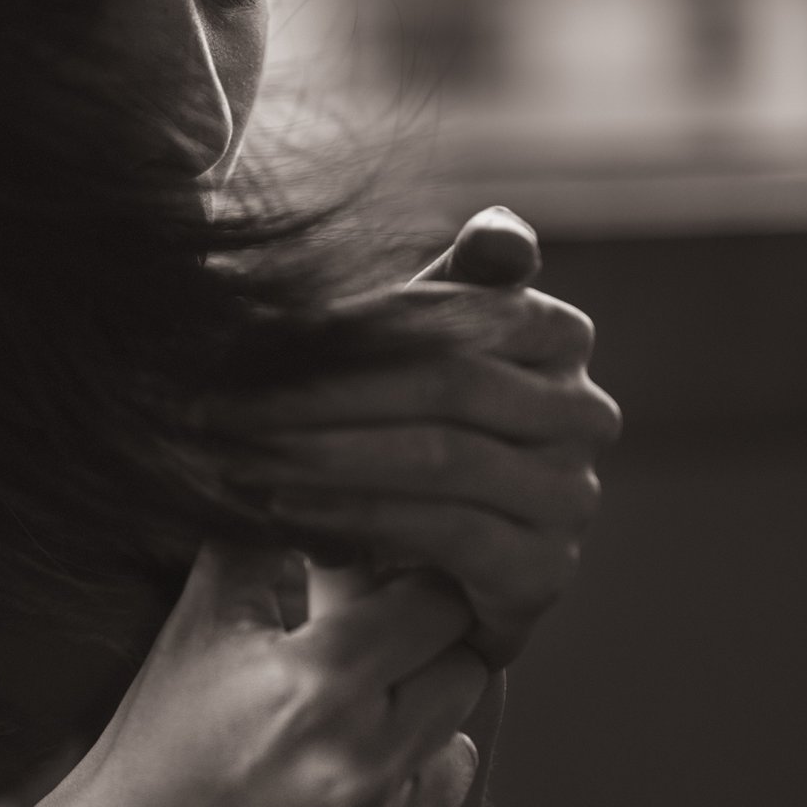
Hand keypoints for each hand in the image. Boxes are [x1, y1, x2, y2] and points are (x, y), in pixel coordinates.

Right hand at [31, 538, 488, 806]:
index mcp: (319, 681)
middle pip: (464, 673)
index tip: (380, 602)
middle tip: (360, 674)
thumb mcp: (200, 623)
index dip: (410, 593)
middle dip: (417, 662)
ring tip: (340, 749)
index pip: (441, 602)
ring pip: (461, 756)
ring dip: (417, 744)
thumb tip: (326, 484)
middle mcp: (364, 764)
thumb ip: (266, 541)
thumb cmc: (160, 739)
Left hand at [214, 208, 622, 668]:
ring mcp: (570, 496)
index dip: (360, 322)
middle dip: (323, 391)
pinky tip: (278, 507)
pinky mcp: (544, 571)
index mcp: (559, 335)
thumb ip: (444, 287)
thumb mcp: (406, 350)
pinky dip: (352, 514)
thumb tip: (502, 235)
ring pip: (444, 457)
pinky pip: (444, 530)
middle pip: (450, 383)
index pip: (464, 309)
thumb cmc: (396, 436)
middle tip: (221, 404)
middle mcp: (585, 413)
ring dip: (322, 455)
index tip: (258, 335)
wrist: (398, 568)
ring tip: (237, 453)